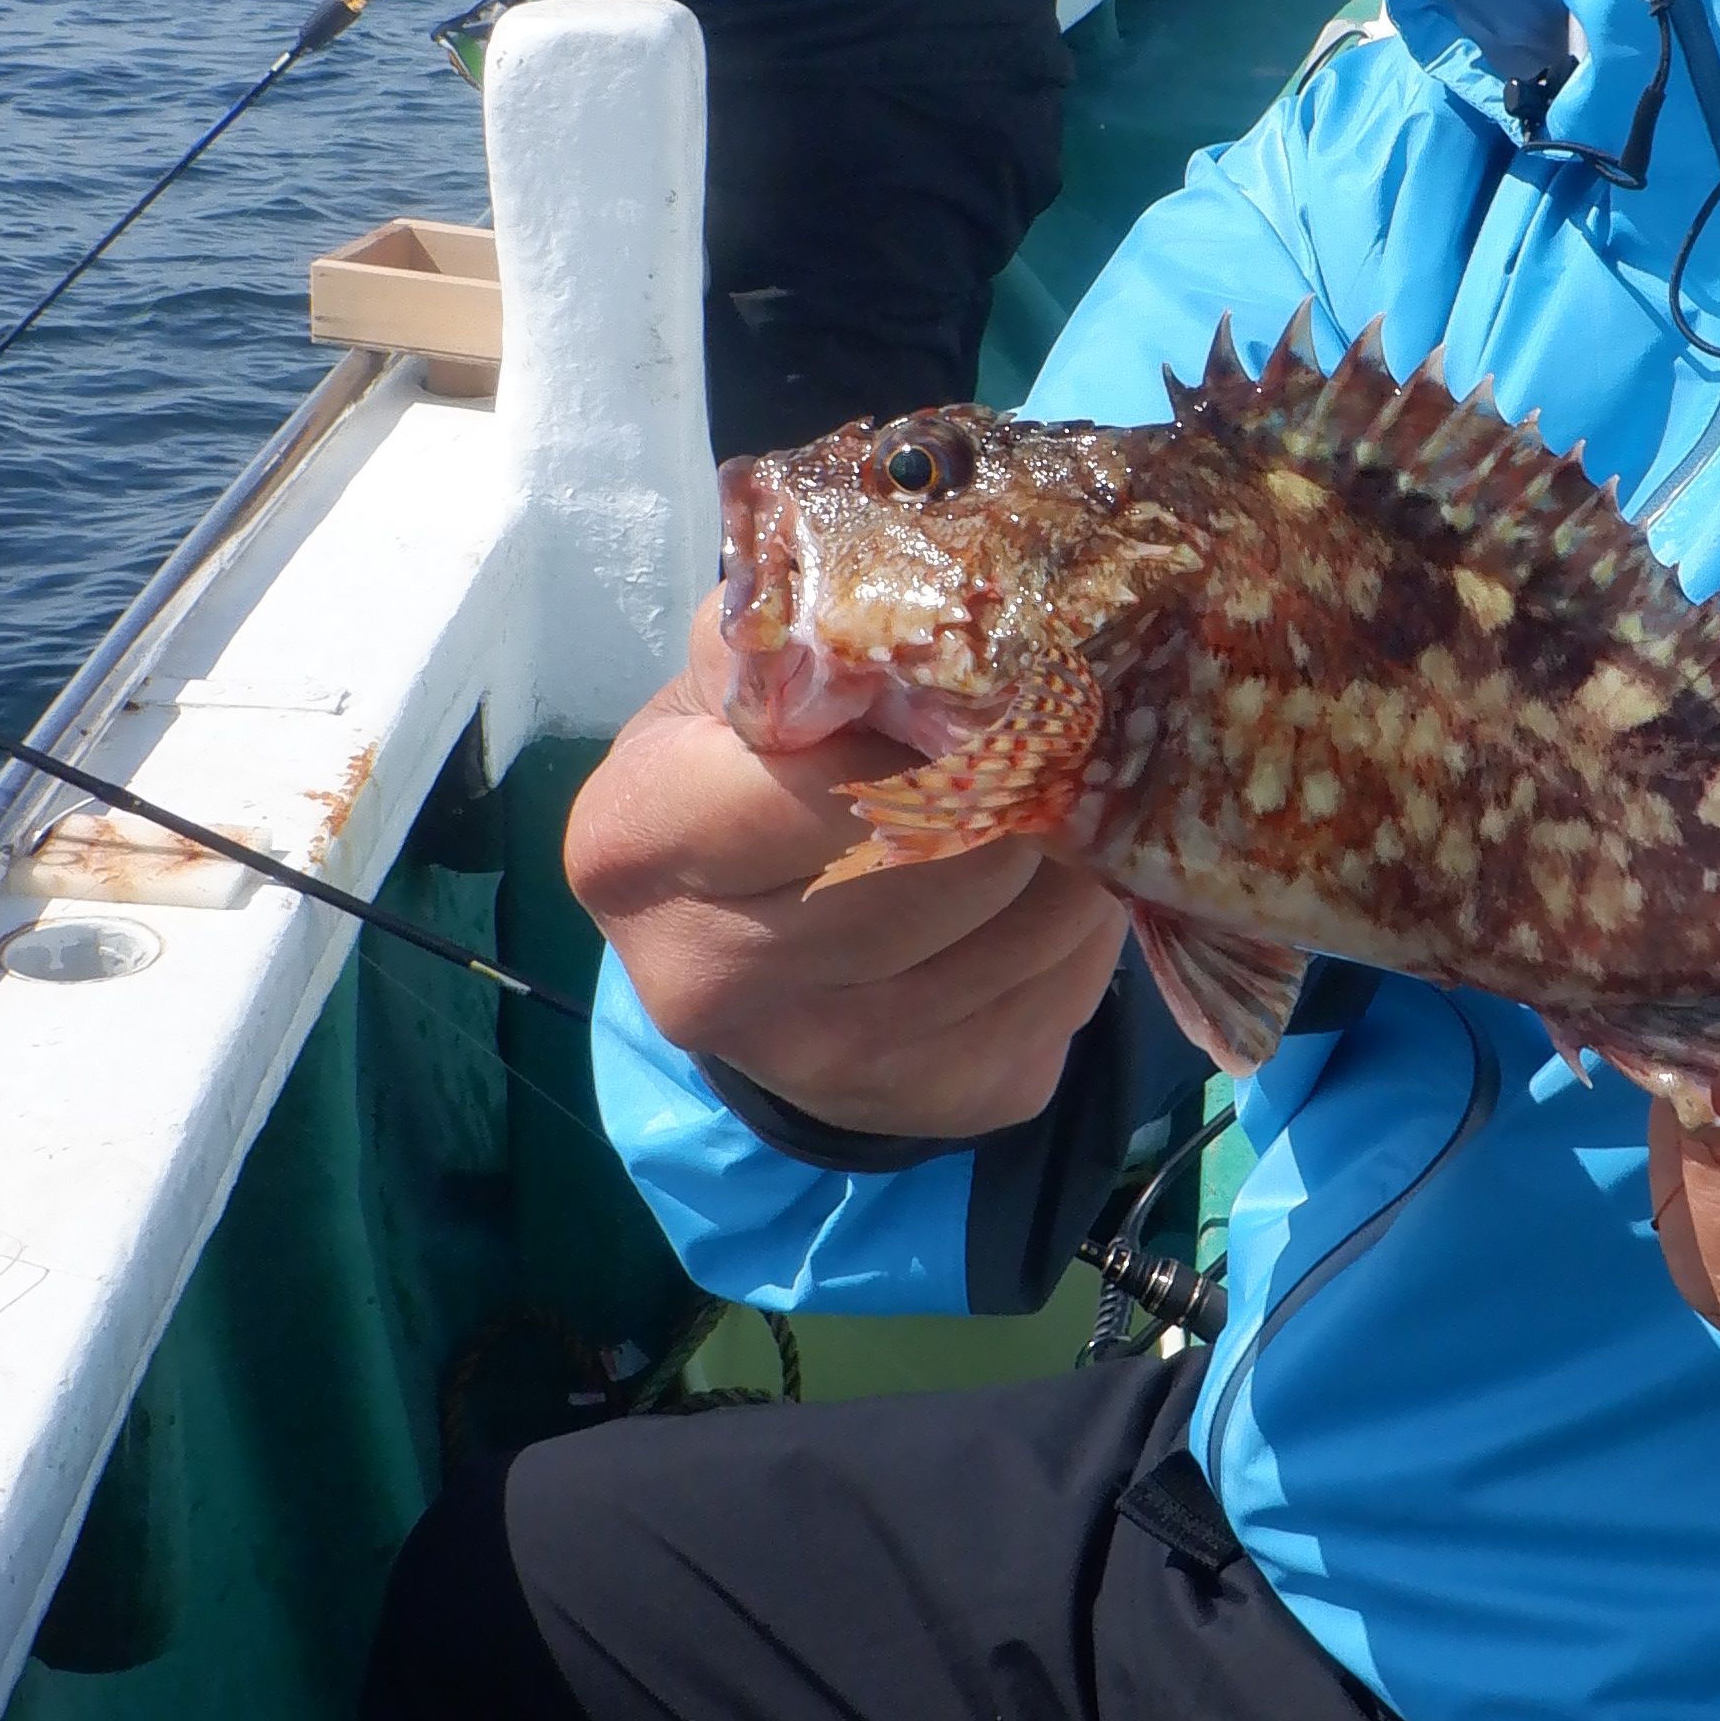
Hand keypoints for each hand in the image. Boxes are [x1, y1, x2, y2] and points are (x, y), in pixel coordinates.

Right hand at [562, 592, 1129, 1137]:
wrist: (727, 928)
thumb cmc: (735, 763)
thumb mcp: (735, 671)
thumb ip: (816, 624)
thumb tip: (959, 613)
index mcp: (639, 840)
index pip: (831, 780)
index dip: (939, 728)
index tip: (993, 685)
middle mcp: (706, 977)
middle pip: (940, 869)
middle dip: (1021, 792)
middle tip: (1054, 738)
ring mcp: (816, 1065)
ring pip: (1023, 937)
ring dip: (1072, 861)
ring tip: (1054, 807)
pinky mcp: (920, 1107)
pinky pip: (1058, 1007)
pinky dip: (1080, 939)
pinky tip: (1047, 895)